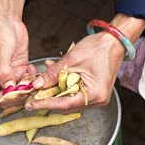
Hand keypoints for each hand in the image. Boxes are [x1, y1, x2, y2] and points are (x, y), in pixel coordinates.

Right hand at [0, 0, 32, 107]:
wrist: (6, 18)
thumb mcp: (0, 53)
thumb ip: (4, 73)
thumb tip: (9, 90)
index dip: (8, 99)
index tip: (20, 95)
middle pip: (8, 96)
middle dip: (20, 94)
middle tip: (30, 87)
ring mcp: (8, 74)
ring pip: (19, 89)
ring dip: (28, 86)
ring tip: (31, 76)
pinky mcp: (18, 68)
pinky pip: (26, 80)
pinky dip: (32, 78)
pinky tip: (33, 69)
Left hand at [26, 14, 144, 112]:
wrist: (114, 41)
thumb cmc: (98, 48)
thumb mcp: (71, 60)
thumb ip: (52, 75)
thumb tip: (36, 85)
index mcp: (95, 94)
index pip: (65, 104)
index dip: (46, 104)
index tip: (31, 104)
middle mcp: (96, 99)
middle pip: (65, 104)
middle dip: (47, 97)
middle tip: (31, 94)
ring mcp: (95, 96)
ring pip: (67, 98)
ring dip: (52, 88)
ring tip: (39, 79)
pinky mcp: (92, 90)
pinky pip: (72, 90)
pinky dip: (61, 83)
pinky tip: (52, 72)